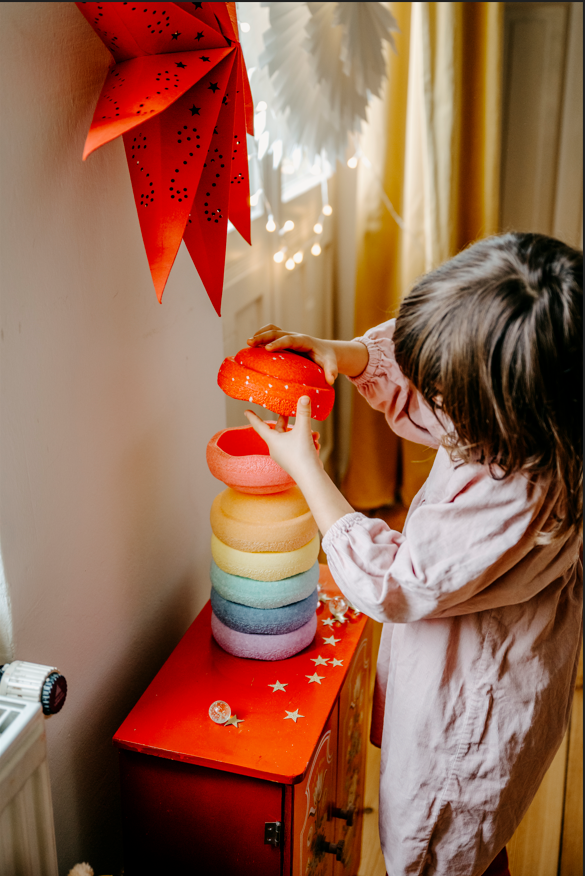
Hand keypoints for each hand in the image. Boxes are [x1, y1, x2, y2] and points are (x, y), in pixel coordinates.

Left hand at [245, 397, 320, 481]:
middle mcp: (276, 448)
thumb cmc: (302, 454)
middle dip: (285, 421)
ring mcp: (284, 455)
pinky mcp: (293, 460)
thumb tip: (304, 397)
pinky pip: (298, 446)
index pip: (259, 426)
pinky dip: (307, 442)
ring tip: (315, 434)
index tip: (246, 411)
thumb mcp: (303, 430)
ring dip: (304, 433)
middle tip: (287, 411)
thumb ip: (303, 413)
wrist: (310, 477)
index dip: (253, 417)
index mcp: (273, 440)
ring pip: (292, 438)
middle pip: (278, 430)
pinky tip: (316, 443)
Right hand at [247, 324, 368, 382]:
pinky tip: (252, 348)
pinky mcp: (283, 341)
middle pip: (276, 332)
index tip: (267, 349)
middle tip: (249, 343)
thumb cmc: (326, 358)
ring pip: (272, 331)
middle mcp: (294, 336)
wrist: (325, 350)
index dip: (278, 343)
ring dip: (260, 335)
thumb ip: (331, 370)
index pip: (289, 339)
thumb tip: (331, 381)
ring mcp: (288, 337)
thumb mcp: (331, 363)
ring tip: (247, 343)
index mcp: (303, 340)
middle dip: (263, 337)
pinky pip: (271, 335)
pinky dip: (261, 337)